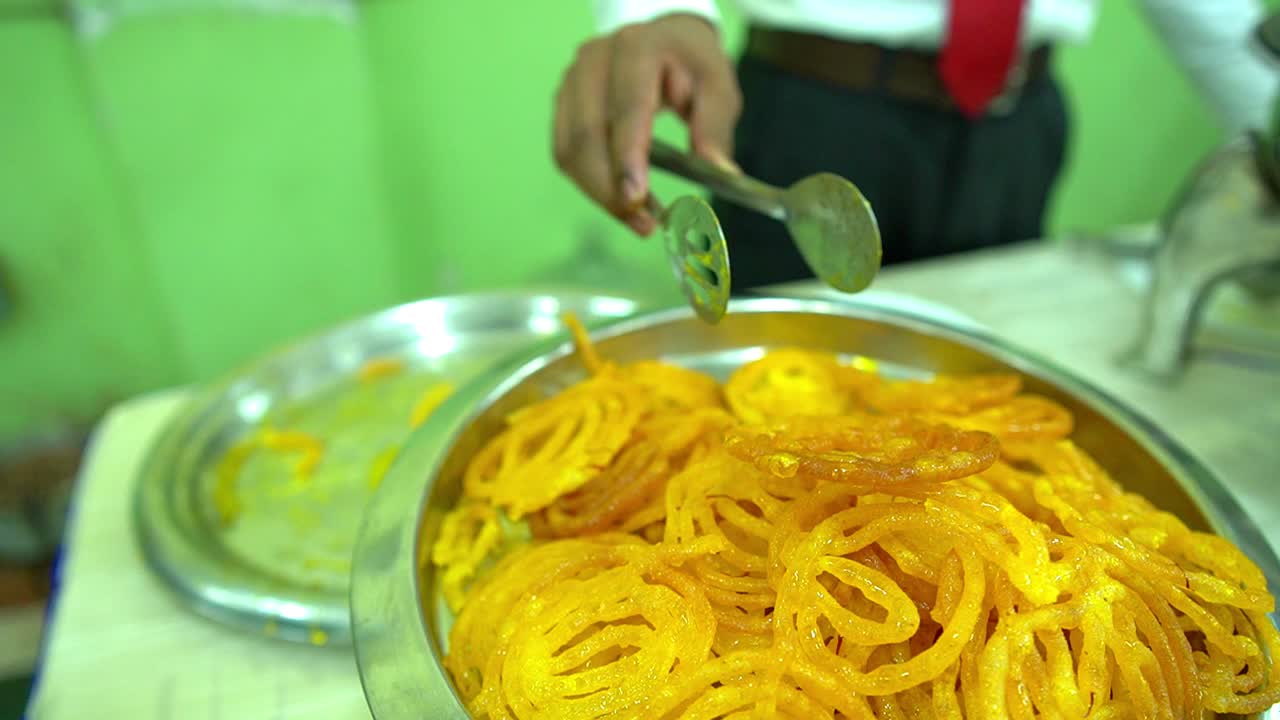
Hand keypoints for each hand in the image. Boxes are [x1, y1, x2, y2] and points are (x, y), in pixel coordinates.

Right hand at [553, 14, 741, 234]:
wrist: (664, 42)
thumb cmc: (691, 65)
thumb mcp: (718, 86)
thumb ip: (716, 126)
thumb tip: (719, 172)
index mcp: (636, 48)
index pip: (626, 108)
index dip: (627, 157)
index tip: (636, 198)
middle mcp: (594, 60)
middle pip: (587, 135)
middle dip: (609, 188)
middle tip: (643, 225)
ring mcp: (571, 81)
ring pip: (570, 150)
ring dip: (598, 193)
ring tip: (637, 220)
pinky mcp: (563, 104)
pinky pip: (565, 153)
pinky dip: (589, 184)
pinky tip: (618, 200)